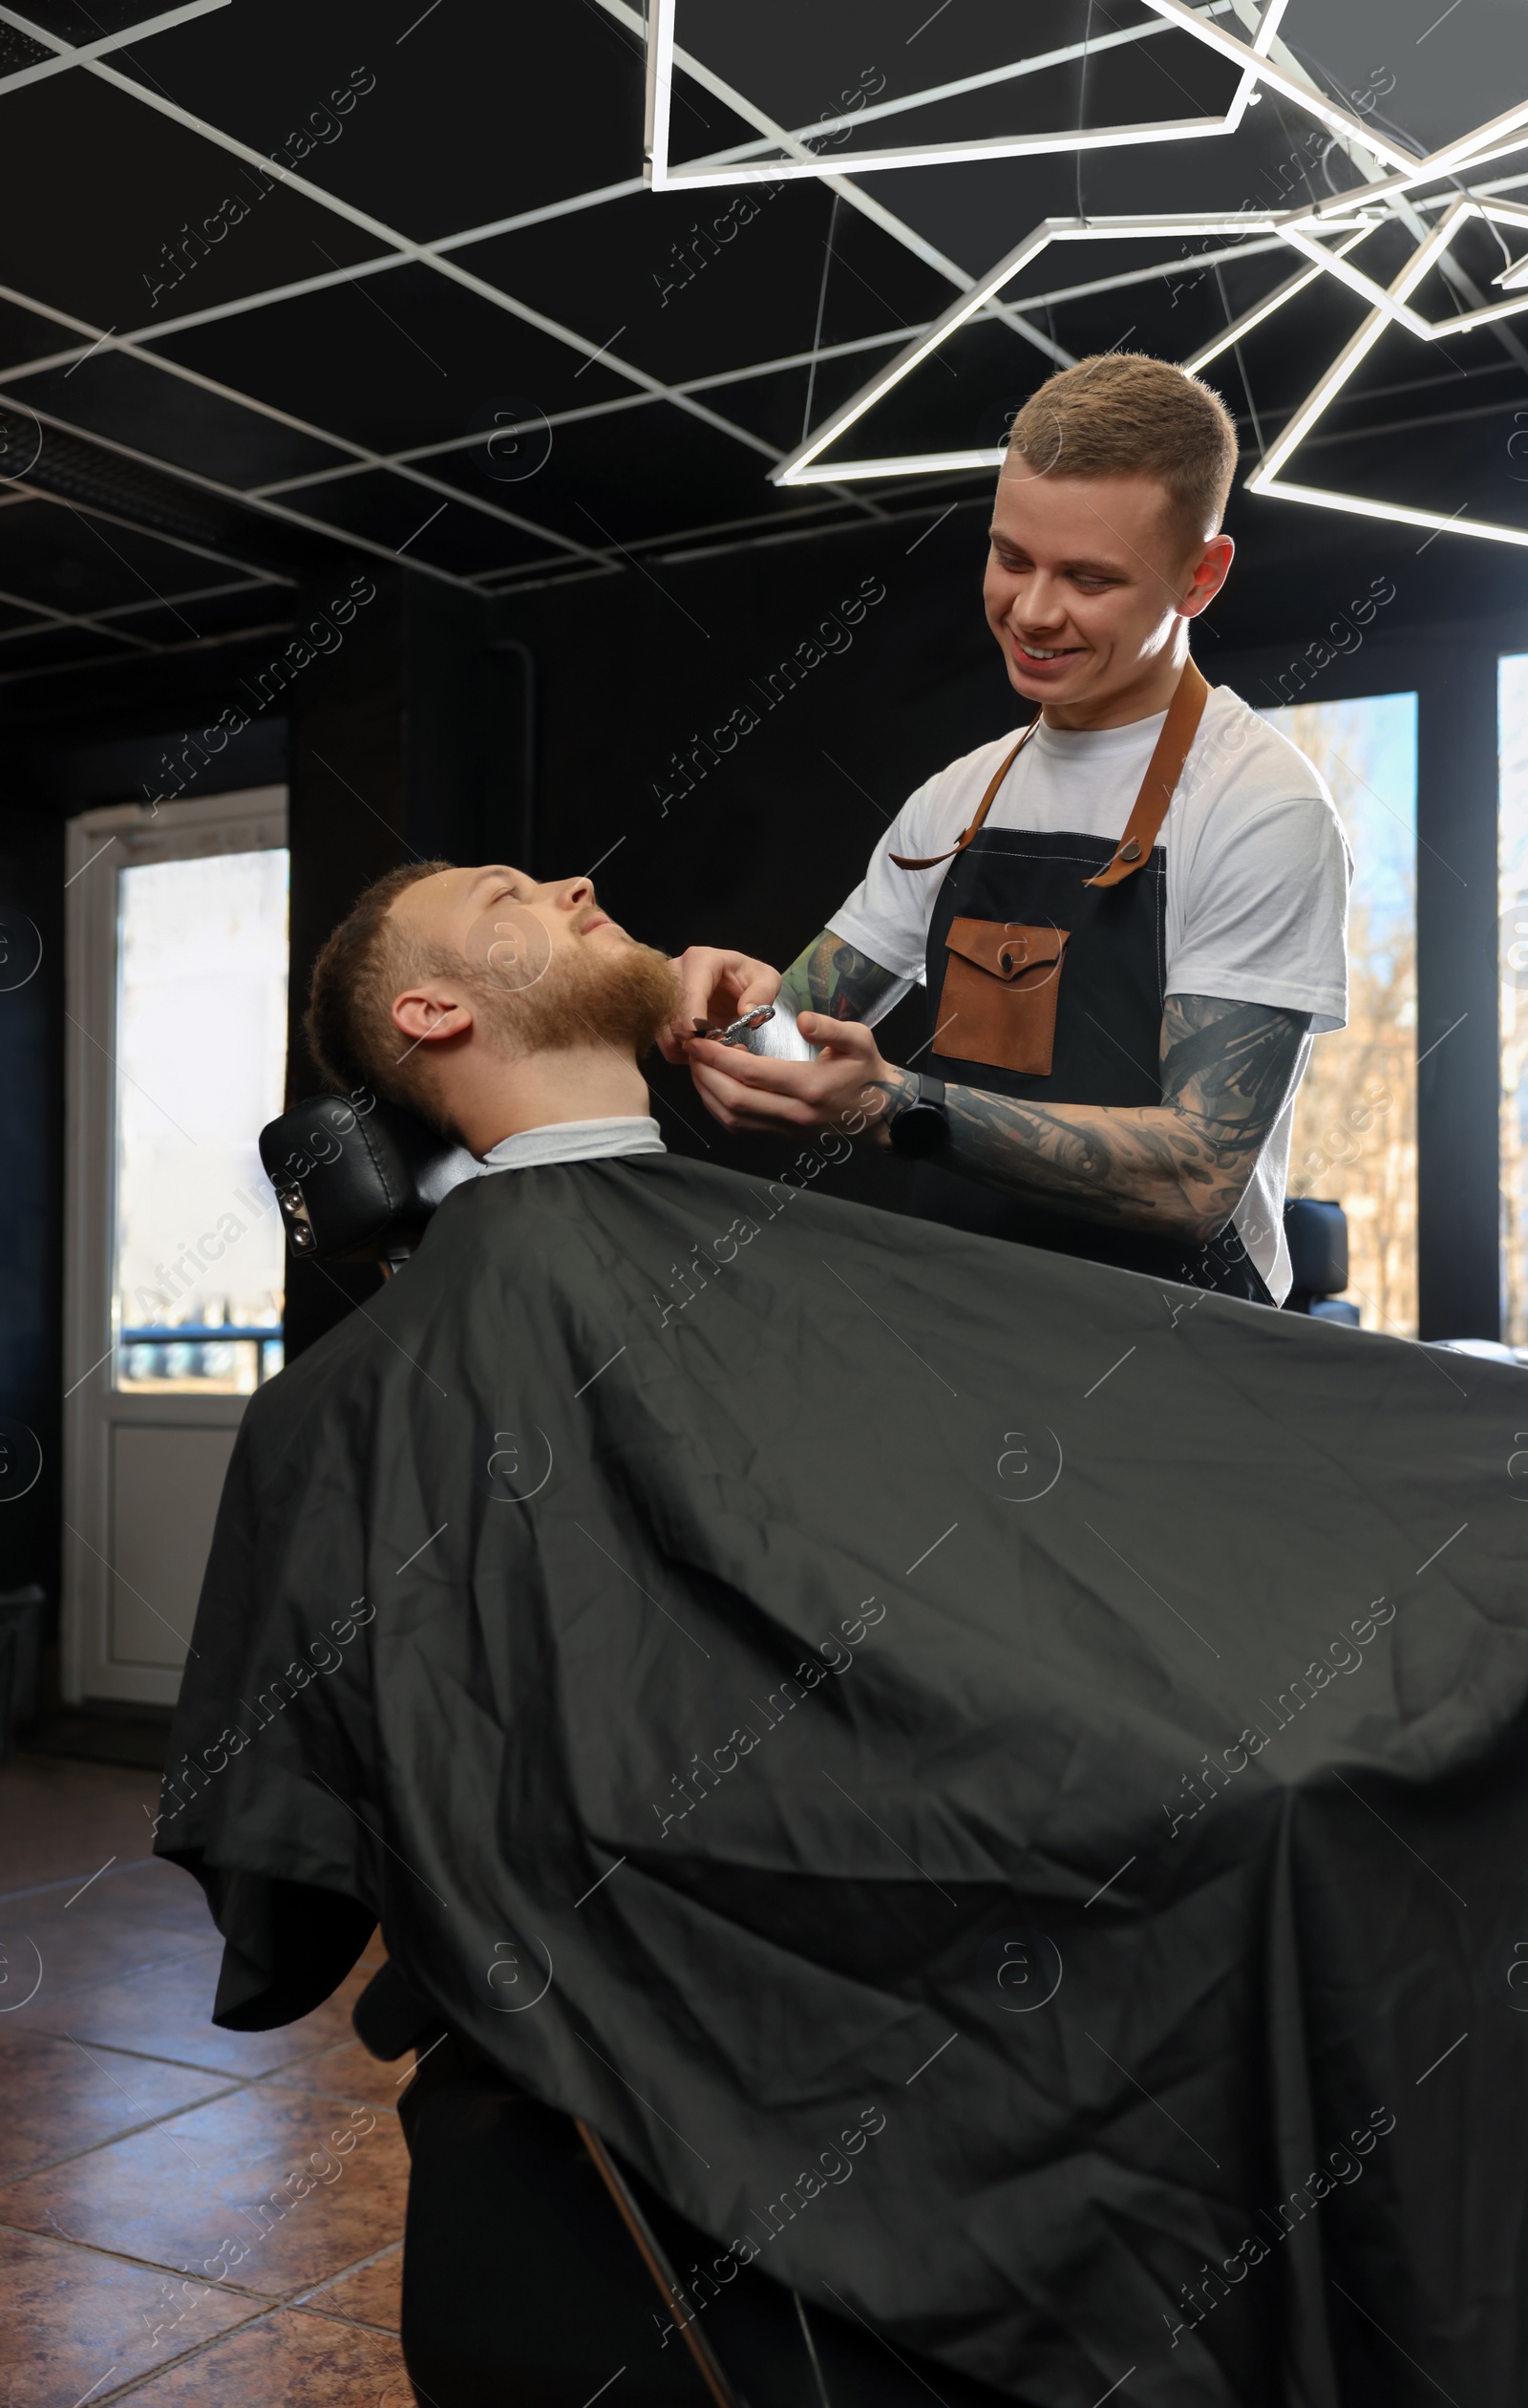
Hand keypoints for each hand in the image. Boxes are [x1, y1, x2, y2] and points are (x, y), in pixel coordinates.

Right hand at [659, 944, 780, 1064]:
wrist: (735, 983)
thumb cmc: (749, 978)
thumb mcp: (767, 980)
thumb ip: (763, 993)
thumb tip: (747, 1010)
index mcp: (700, 960)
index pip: (689, 993)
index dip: (694, 1020)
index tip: (705, 1039)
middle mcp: (674, 971)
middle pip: (670, 1012)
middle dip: (691, 1038)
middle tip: (716, 1049)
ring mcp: (663, 990)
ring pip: (663, 1029)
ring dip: (685, 1048)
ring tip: (712, 1050)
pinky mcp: (661, 1010)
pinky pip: (663, 1039)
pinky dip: (680, 1052)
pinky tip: (701, 1050)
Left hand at [685, 1012, 908, 1140]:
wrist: (879, 1111)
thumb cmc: (866, 1070)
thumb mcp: (859, 1039)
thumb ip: (830, 1028)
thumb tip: (803, 1019)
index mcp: (809, 1086)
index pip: (751, 1074)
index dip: (719, 1058)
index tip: (699, 1041)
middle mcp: (794, 1114)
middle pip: (734, 1100)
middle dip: (705, 1075)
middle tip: (692, 1052)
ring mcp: (787, 1130)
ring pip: (733, 1118)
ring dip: (708, 1093)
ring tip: (699, 1068)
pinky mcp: (782, 1138)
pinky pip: (741, 1129)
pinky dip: (719, 1109)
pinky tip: (715, 1088)